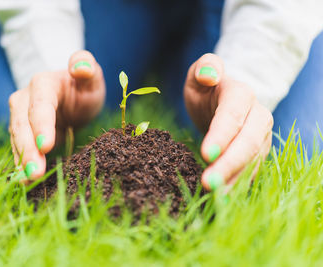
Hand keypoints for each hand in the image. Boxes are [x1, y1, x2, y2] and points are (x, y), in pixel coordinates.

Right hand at [8, 50, 104, 182]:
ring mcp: (21, 116)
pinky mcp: (23, 133)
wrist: (71, 96)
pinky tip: (26, 181)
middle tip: (35, 173)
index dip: (41, 125)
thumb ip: (87, 67)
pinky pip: (19, 148)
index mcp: (44, 83)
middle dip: (28, 149)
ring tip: (30, 181)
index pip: (40, 104)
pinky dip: (22, 164)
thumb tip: (80, 67)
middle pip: (23, 124)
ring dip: (23, 160)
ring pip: (18, 139)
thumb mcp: (92, 77)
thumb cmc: (84, 87)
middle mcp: (26, 99)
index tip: (46, 146)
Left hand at [183, 53, 272, 190]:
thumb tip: (209, 74)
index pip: (233, 115)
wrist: (220, 101)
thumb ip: (204, 67)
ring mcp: (259, 135)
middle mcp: (256, 115)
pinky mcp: (257, 152)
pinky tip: (225, 198)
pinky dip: (239, 184)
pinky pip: (251, 169)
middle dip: (229, 163)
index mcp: (240, 94)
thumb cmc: (205, 88)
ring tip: (217, 198)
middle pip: (247, 141)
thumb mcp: (198, 73)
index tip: (205, 153)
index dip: (221, 135)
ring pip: (251, 159)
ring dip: (235, 179)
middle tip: (209, 183)